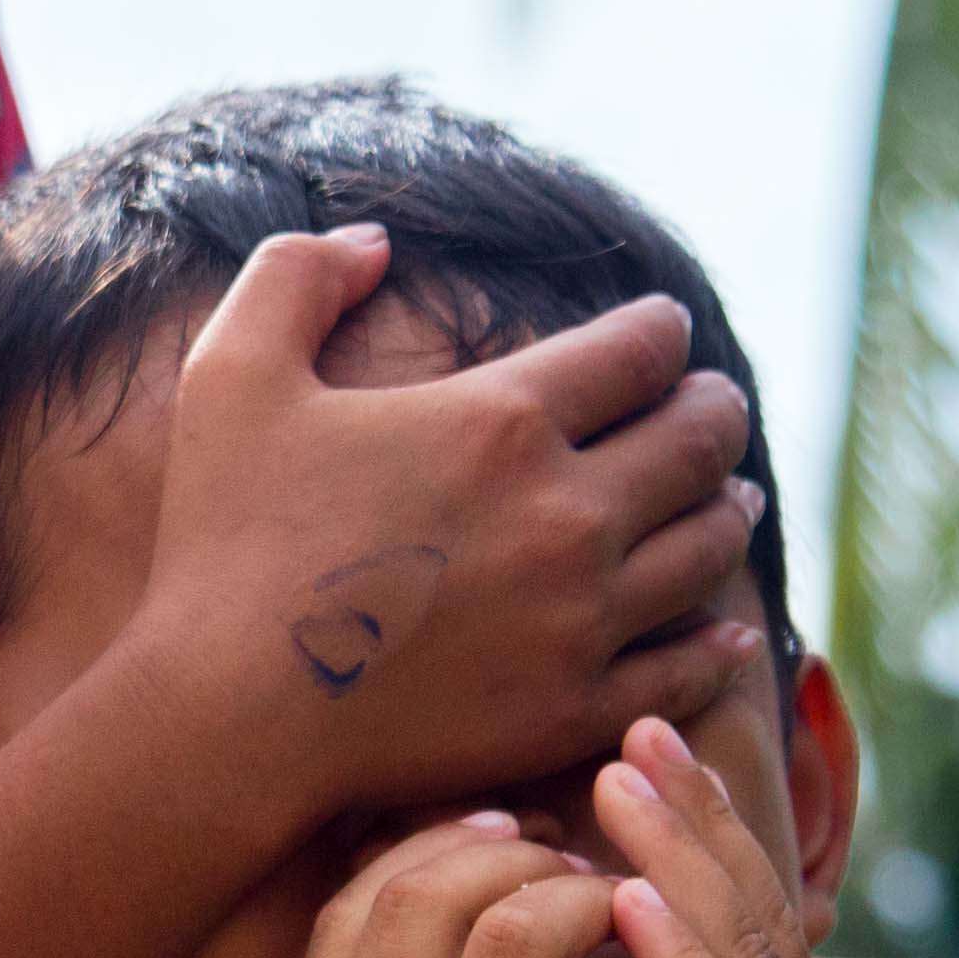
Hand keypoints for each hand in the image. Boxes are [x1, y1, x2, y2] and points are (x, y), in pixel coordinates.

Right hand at [126, 230, 771, 833]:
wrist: (229, 716)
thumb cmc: (224, 540)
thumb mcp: (232, 374)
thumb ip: (297, 276)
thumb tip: (375, 242)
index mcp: (500, 419)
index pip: (638, 351)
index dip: (661, 330)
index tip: (665, 329)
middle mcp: (568, 512)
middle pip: (699, 441)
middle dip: (716, 411)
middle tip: (716, 406)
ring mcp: (582, 617)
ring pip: (709, 550)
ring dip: (730, 512)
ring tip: (735, 499)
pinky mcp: (575, 706)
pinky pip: (687, 669)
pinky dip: (721, 645)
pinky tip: (732, 633)